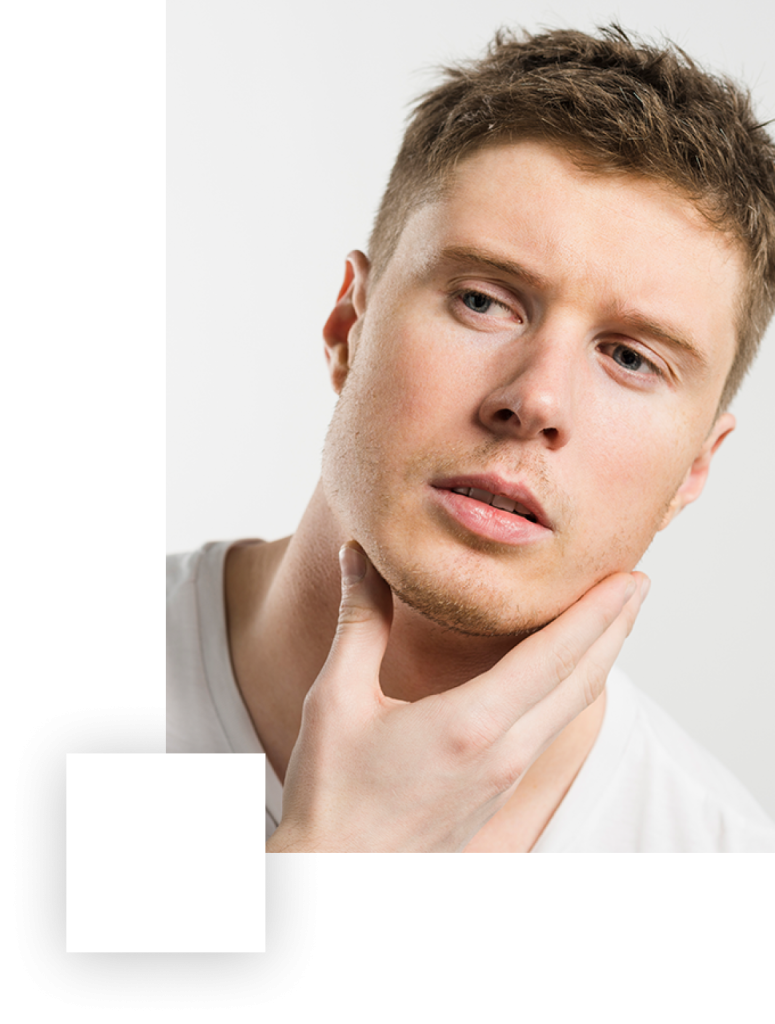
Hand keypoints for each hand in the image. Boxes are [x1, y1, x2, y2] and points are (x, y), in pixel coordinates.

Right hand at [267, 543, 648, 852]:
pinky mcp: (498, 794)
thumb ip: (360, 621)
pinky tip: (563, 677)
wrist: (335, 873)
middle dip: (617, 628)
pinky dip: (572, 691)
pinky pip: (551, 730)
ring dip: (599, 660)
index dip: (598, 611)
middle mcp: (503, 754)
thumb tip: (360, 556)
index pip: (556, 655)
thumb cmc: (332, 794)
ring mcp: (505, 779)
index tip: (628, 576)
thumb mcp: (337, 699)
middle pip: (583, 682)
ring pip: (572, 709)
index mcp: (471, 725)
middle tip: (638, 585)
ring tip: (612, 621)